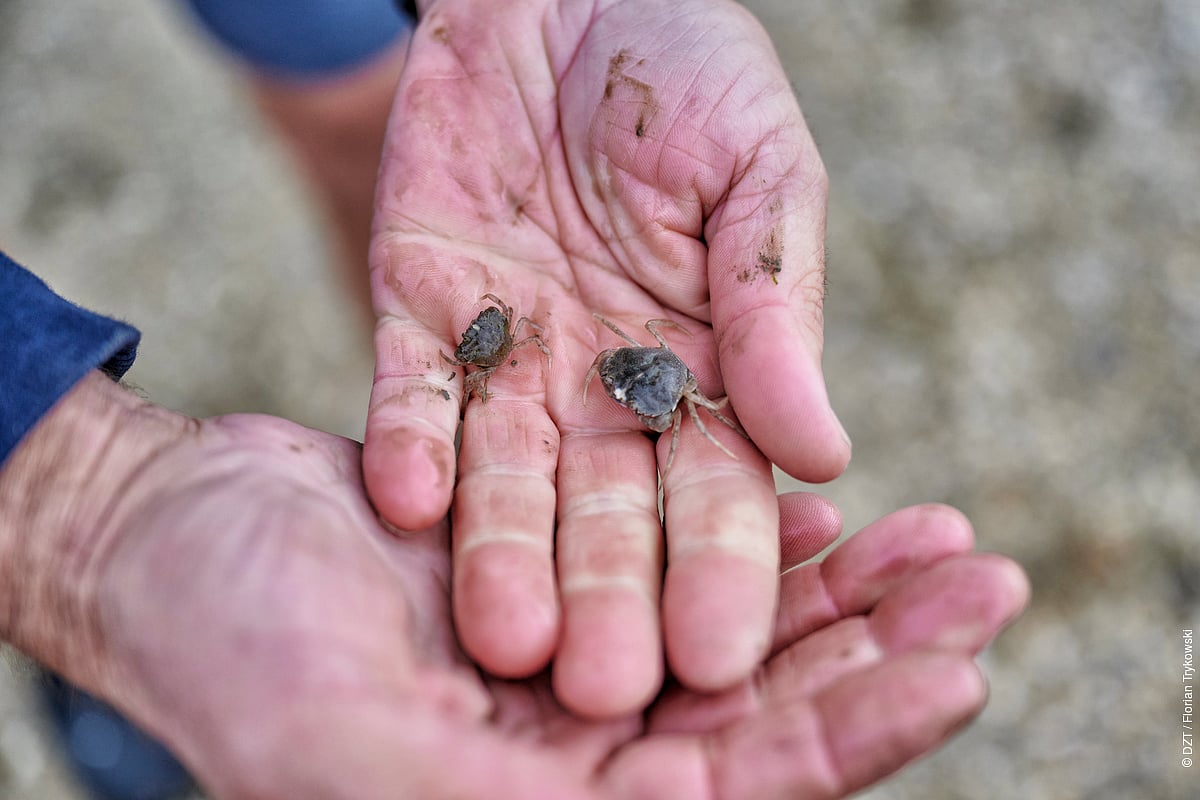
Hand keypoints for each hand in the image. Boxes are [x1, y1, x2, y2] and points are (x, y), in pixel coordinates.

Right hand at [0, 376, 1027, 797]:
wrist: (170, 535)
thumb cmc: (231, 649)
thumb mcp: (352, 748)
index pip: (735, 788)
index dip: (847, 734)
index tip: (953, 670)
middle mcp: (578, 737)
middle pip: (764, 706)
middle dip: (880, 649)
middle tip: (988, 580)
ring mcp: (573, 643)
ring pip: (735, 623)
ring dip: (842, 583)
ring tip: (944, 533)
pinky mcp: (558, 558)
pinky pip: (673, 543)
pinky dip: (744, 518)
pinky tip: (824, 499)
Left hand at [364, 0, 849, 713]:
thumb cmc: (689, 71)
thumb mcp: (761, 174)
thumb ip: (777, 309)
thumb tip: (826, 453)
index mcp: (704, 371)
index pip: (718, 491)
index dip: (720, 570)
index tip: (719, 651)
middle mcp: (602, 388)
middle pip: (603, 511)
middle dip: (604, 594)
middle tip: (602, 685)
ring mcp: (507, 357)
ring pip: (502, 476)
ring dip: (497, 550)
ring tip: (500, 630)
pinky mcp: (418, 308)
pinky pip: (413, 390)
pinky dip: (410, 440)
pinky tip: (408, 495)